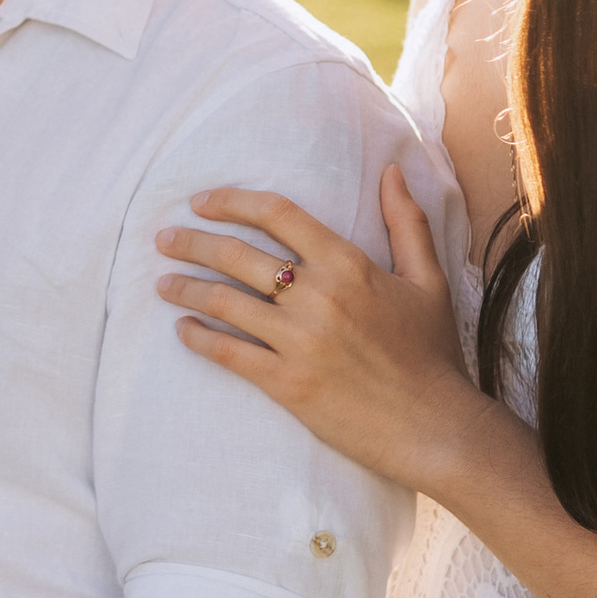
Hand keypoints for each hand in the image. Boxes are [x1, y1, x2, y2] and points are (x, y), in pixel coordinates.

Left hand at [157, 164, 483, 493]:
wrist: (434, 427)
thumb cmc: (431, 353)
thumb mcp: (428, 279)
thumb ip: (406, 222)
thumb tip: (392, 170)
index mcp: (348, 264)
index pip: (276, 214)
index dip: (231, 201)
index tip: (200, 201)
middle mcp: (318, 296)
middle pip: (237, 255)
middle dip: (191, 243)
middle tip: (164, 240)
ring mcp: (298, 341)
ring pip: (224, 302)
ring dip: (185, 289)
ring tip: (162, 283)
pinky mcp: (286, 383)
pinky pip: (228, 353)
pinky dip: (198, 338)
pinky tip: (182, 330)